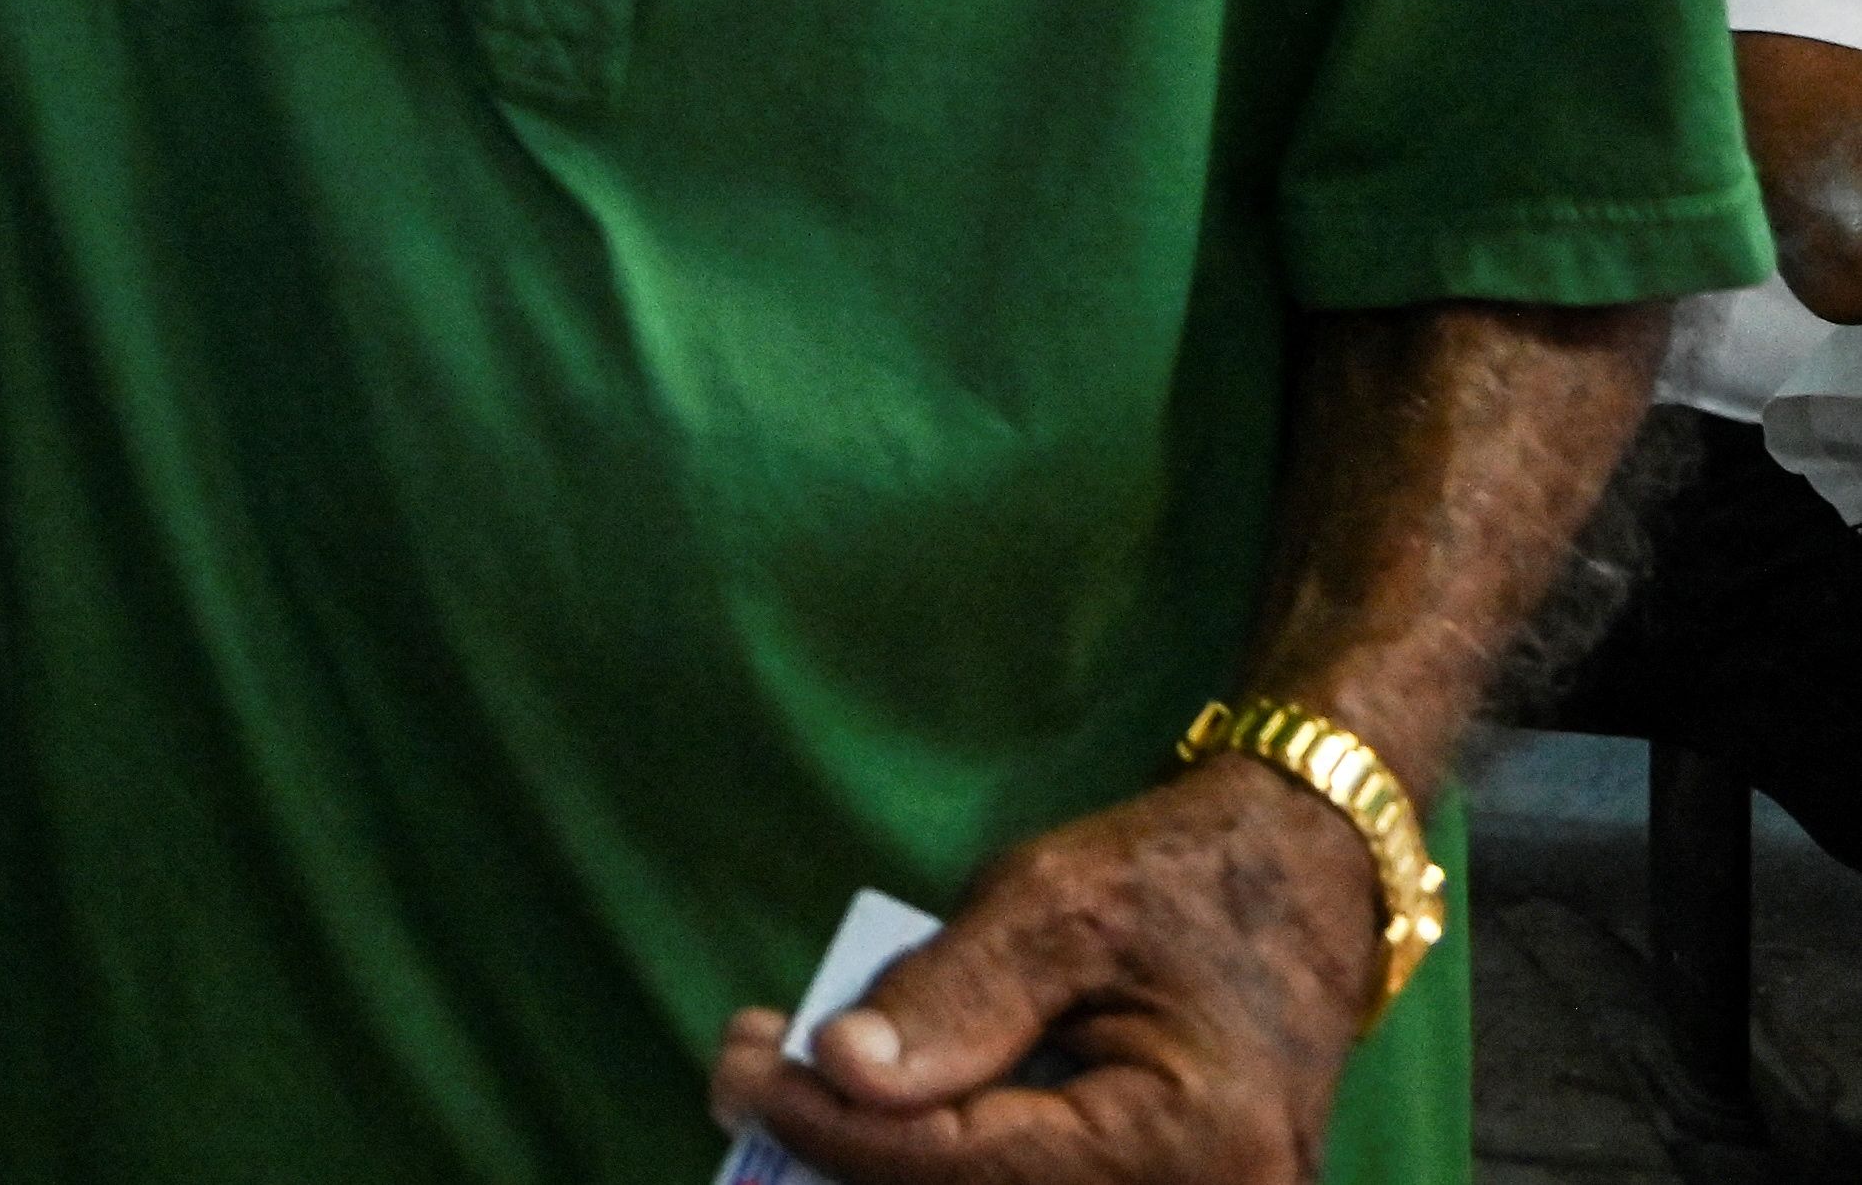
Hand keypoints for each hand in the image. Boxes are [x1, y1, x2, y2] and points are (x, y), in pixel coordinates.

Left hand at [705, 759, 1379, 1181]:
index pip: (964, 1172)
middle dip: (850, 1160)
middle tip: (750, 1080)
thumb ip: (950, 998)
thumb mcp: (1055, 905)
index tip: (732, 1069)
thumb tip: (838, 1072)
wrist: (1301, 883)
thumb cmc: (1182, 879)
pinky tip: (881, 1112)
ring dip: (892, 1168)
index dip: (831, 1128)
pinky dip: (950, 1162)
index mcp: (1192, 1145)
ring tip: (801, 1086)